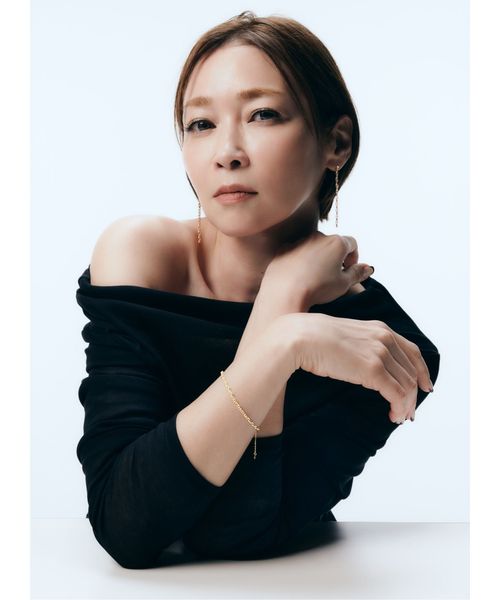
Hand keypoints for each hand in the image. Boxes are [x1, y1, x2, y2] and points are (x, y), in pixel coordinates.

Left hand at [264, 231, 372, 306]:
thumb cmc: (317, 288)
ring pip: (313, 247)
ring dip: (317, 258)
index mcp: (337, 242)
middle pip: (332, 243)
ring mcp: (299, 241)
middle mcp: (318, 237)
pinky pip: (296, 252)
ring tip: (314, 278)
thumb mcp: (344, 284)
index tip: (348, 270)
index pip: (352, 243)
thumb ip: (358, 273)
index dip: (353, 257)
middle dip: (335, 257)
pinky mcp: (284, 249)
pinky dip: (300, 260)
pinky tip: (298, 276)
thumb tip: (368, 268)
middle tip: (332, 275)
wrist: (284, 292)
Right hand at [289, 313, 433, 422]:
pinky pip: (396, 394)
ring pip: (407, 385)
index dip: (421, 372)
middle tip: (409, 411)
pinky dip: (399, 407)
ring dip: (406, 404)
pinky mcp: (373, 370)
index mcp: (380, 329)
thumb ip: (362, 345)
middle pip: (412, 371)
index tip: (424, 386)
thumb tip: (365, 364)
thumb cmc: (313, 338)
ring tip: (400, 416)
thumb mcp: (346, 336)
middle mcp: (385, 338)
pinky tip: (393, 416)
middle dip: (414, 394)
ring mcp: (380, 353)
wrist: (300, 337)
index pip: (412, 352)